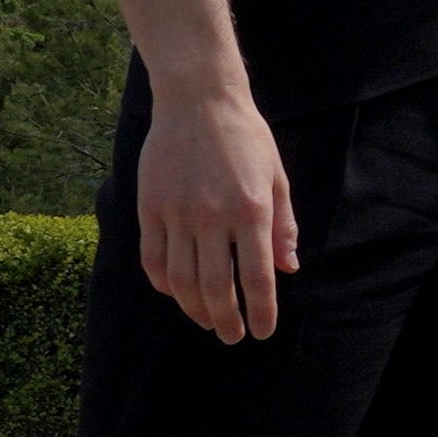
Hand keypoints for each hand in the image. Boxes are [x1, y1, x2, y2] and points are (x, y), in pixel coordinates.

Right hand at [136, 84, 297, 343]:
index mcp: (251, 209)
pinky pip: (153, 259)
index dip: (261, 310)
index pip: (257, 276)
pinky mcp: (149, 207)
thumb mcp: (277, 177)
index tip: (262, 332)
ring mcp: (176, 213)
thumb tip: (288, 269)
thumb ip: (282, 226)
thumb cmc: (245, 138)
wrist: (198, 101)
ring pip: (180, 280)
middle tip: (231, 336)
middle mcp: (212, 216)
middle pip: (215, 286)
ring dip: (194, 308)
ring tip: (207, 320)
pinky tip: (176, 292)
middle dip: (225, 319)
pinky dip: (164, 283)